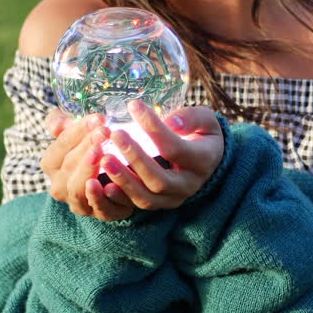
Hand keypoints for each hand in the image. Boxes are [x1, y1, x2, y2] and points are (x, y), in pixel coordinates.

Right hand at [40, 111, 133, 220]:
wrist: (115, 177)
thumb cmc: (90, 147)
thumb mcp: (74, 130)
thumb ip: (61, 122)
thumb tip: (58, 124)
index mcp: (51, 164)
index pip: (60, 145)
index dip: (78, 130)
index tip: (99, 118)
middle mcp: (60, 187)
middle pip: (70, 165)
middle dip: (87, 146)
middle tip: (105, 132)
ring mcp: (79, 203)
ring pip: (78, 189)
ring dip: (90, 170)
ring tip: (104, 152)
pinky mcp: (102, 214)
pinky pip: (101, 209)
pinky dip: (103, 198)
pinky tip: (112, 184)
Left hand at [96, 101, 223, 210]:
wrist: (209, 162)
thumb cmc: (203, 134)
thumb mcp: (206, 121)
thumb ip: (191, 118)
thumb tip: (170, 122)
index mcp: (202, 161)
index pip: (174, 148)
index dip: (153, 128)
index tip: (133, 106)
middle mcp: (189, 185)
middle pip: (158, 179)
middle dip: (135, 158)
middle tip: (115, 135)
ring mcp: (173, 198)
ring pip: (146, 197)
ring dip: (123, 180)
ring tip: (104, 159)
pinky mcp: (160, 205)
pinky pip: (138, 206)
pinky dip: (120, 197)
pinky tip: (104, 184)